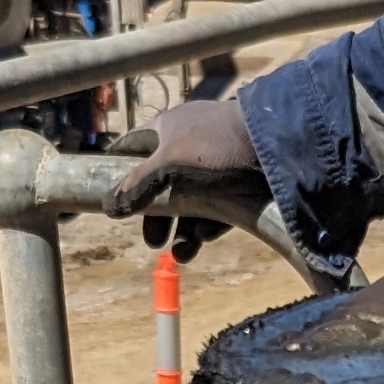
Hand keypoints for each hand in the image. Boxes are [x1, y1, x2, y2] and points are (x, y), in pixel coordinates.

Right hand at [101, 91, 268, 252]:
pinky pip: (219, 208)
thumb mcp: (168, 165)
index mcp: (167, 129)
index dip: (119, 168)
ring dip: (183, 229)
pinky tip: (202, 240)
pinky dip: (209, 225)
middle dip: (156, 216)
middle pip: (163, 184)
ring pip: (192, 201)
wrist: (277, 144)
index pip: (133, 147)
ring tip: (180, 254)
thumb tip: (109, 205)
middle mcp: (190, 144)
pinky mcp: (241, 184)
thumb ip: (137, 185)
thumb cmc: (215, 145)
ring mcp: (217, 164)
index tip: (106, 190)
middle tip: (152, 241)